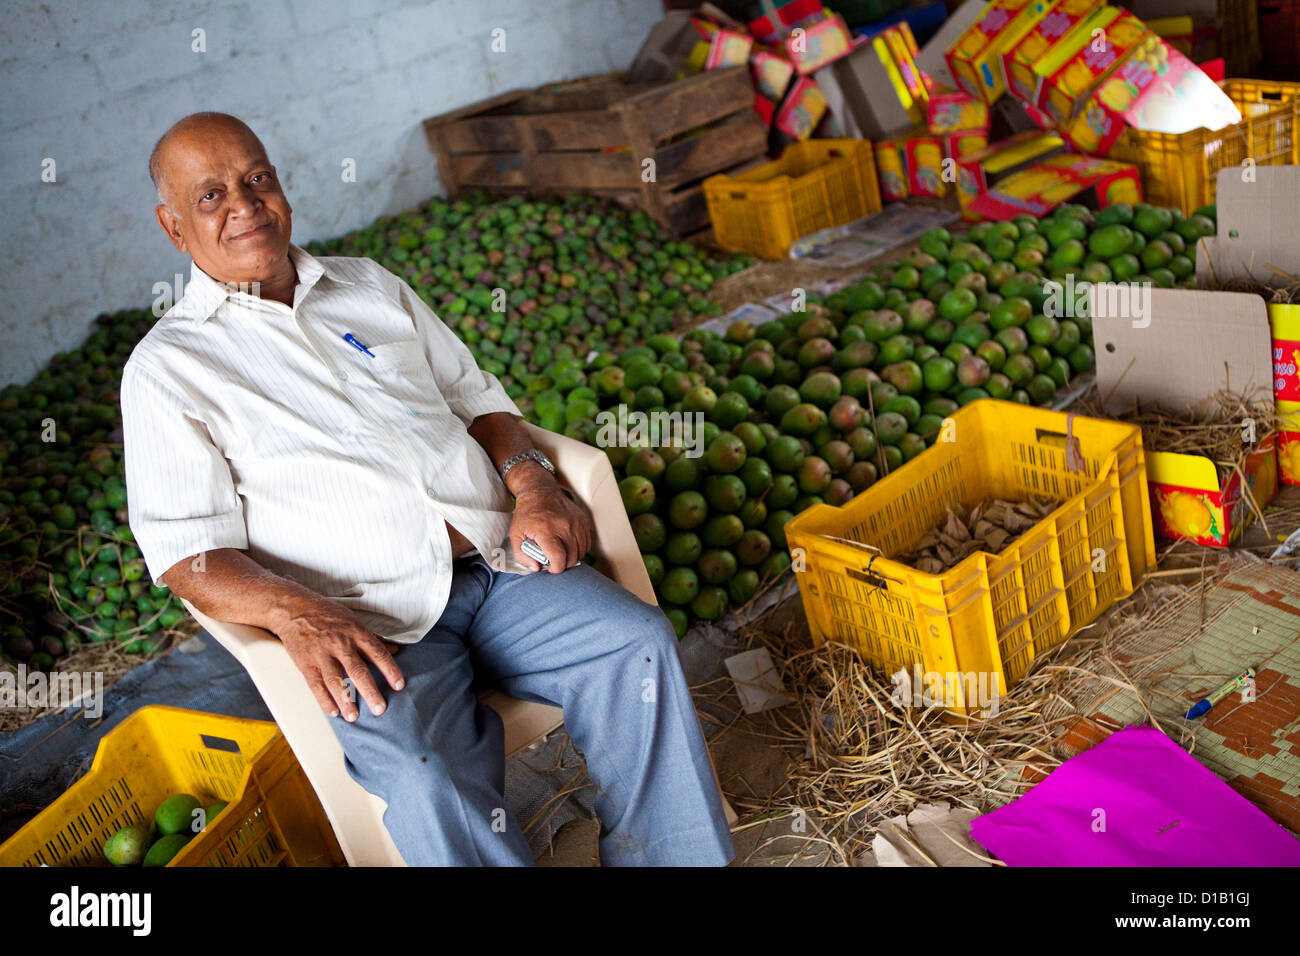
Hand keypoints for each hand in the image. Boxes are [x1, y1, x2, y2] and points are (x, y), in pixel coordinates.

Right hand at [275, 596, 404, 720]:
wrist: (295, 609)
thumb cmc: (328, 615)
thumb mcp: (354, 621)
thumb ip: (373, 639)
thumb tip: (395, 650)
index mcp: (356, 633)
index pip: (378, 653)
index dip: (390, 670)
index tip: (399, 685)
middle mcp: (340, 644)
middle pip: (358, 670)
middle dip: (370, 691)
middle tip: (380, 709)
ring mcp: (321, 654)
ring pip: (335, 681)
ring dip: (345, 700)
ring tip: (354, 717)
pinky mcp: (305, 663)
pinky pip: (316, 684)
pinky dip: (324, 700)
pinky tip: (333, 712)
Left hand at [510, 483, 592, 572]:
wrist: (539, 491)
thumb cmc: (526, 514)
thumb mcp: (515, 534)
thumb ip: (521, 555)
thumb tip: (537, 568)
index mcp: (546, 531)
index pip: (559, 558)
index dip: (556, 569)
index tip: (551, 568)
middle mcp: (563, 526)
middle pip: (572, 557)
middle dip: (564, 564)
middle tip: (555, 561)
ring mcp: (575, 522)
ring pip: (581, 551)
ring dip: (573, 557)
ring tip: (562, 553)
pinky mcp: (583, 520)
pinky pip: (587, 542)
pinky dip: (580, 548)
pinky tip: (570, 546)